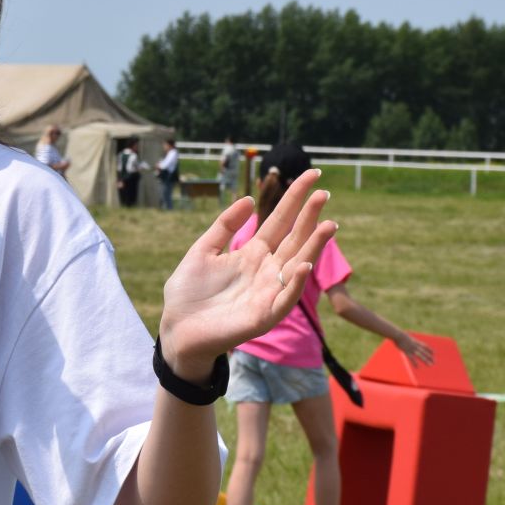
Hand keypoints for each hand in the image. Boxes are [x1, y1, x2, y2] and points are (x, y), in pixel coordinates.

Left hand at [157, 169, 334, 376]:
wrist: (176, 330)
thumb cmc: (189, 294)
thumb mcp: (203, 251)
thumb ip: (224, 226)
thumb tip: (249, 199)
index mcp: (252, 253)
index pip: (279, 221)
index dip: (295, 199)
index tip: (312, 175)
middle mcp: (266, 270)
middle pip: (293, 239)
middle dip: (309, 217)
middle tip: (324, 192)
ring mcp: (267, 292)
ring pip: (297, 265)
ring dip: (313, 246)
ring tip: (328, 224)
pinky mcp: (263, 316)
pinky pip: (284, 298)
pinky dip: (295, 283)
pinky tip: (304, 264)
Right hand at [395, 333, 435, 365]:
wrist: (399, 335)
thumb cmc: (402, 336)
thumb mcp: (408, 338)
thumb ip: (411, 341)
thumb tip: (411, 341)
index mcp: (417, 342)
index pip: (426, 346)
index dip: (430, 350)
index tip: (433, 353)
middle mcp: (416, 346)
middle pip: (425, 352)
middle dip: (429, 357)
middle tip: (434, 362)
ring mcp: (412, 349)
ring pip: (420, 356)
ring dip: (425, 360)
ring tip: (430, 365)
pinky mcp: (407, 352)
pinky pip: (411, 358)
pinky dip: (414, 362)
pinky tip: (417, 366)